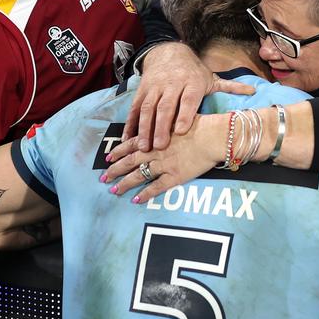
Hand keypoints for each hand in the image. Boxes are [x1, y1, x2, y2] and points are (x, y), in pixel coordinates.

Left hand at [104, 112, 224, 202]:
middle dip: (116, 169)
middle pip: (130, 161)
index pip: (132, 144)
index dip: (119, 151)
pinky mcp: (175, 177)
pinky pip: (156, 188)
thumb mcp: (178, 118)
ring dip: (125, 183)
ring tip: (113, 190)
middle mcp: (156, 151)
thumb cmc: (200, 124)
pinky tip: (135, 200)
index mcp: (156, 136)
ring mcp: (164, 165)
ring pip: (139, 175)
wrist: (214, 136)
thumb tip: (159, 124)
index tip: (108, 157)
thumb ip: (166, 124)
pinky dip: (145, 194)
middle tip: (103, 177)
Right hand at [122, 42, 254, 150]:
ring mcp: (155, 88)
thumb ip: (231, 87)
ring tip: (142, 146)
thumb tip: (254, 91)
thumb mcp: (211, 78)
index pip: (188, 99)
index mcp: (192, 83)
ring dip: (144, 128)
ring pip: (148, 109)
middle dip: (161, 127)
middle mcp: (172, 85)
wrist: (168, 52)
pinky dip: (130, 123)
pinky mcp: (142, 91)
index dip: (185, 114)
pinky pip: (135, 108)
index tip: (182, 130)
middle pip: (165, 107)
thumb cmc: (194, 72)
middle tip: (159, 146)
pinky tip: (127, 138)